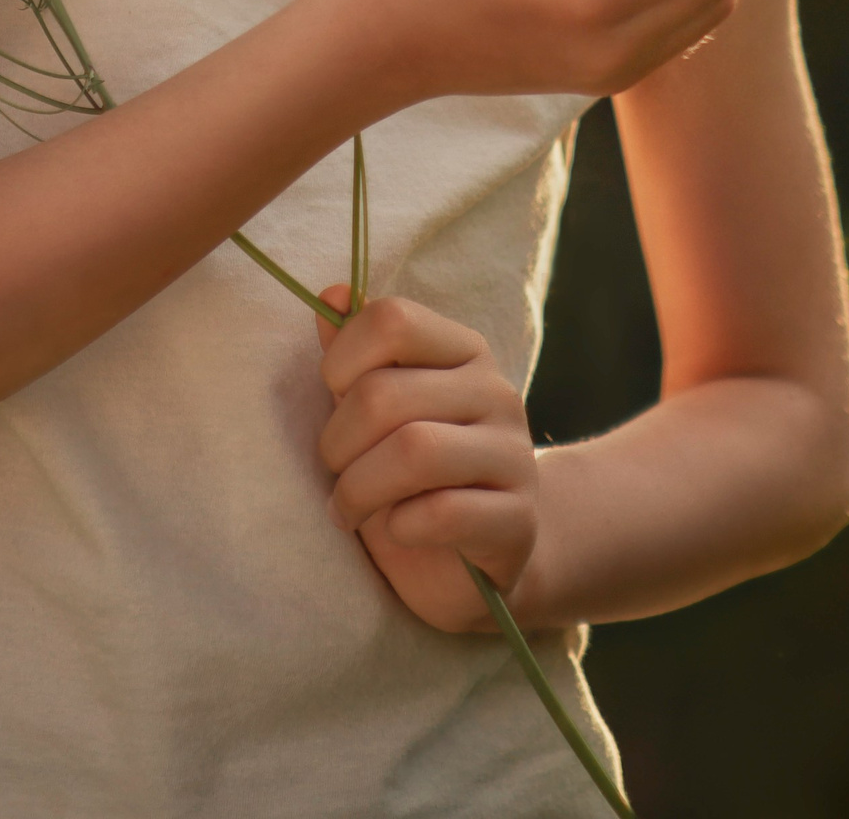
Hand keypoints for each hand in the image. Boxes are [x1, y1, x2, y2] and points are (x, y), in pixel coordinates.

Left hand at [315, 292, 539, 633]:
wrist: (488, 550)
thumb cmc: (418, 471)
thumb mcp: (381, 409)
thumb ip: (355, 353)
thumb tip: (330, 296)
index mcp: (463, 350)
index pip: (393, 321)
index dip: (342, 359)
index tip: (332, 398)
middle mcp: (495, 392)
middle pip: (385, 395)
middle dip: (337, 441)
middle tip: (333, 471)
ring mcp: (513, 455)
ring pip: (414, 452)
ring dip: (359, 488)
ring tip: (346, 508)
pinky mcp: (518, 520)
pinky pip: (443, 513)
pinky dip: (401, 525)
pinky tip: (396, 530)